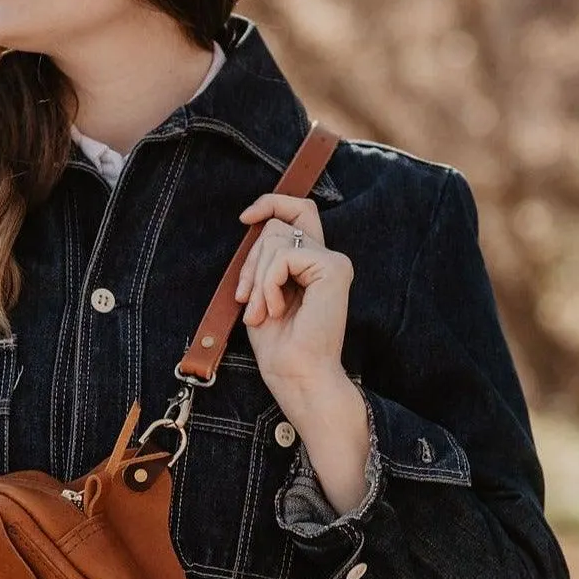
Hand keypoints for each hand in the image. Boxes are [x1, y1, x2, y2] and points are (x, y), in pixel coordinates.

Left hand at [235, 192, 372, 515]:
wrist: (296, 375)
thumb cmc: (279, 344)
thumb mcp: (262, 291)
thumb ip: (265, 258)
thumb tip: (256, 222)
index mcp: (315, 263)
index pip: (298, 210)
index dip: (271, 203)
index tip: (244, 219)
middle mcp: (329, 258)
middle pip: (278, 224)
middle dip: (251, 261)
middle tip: (248, 301)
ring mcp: (334, 262)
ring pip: (277, 237)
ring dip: (257, 277)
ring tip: (263, 311)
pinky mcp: (333, 269)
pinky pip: (283, 255)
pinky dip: (268, 283)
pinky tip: (276, 309)